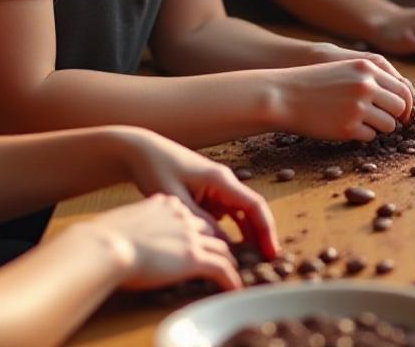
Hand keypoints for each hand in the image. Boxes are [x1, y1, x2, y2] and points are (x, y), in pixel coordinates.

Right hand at [84, 193, 240, 292]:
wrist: (107, 245)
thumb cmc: (105, 237)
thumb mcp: (125, 221)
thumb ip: (138, 224)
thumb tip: (134, 236)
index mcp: (165, 203)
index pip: (190, 215)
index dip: (197, 229)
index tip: (199, 240)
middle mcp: (182, 216)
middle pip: (210, 230)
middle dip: (218, 243)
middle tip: (224, 256)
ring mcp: (190, 236)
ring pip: (222, 248)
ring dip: (230, 261)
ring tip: (234, 272)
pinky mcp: (194, 257)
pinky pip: (222, 269)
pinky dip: (231, 279)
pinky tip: (234, 288)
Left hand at [111, 127, 278, 259]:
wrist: (141, 152)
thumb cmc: (155, 170)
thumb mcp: (175, 198)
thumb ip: (199, 222)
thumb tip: (222, 245)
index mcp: (220, 180)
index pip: (254, 205)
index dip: (265, 230)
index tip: (272, 252)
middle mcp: (224, 182)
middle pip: (252, 210)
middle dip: (262, 235)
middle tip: (269, 262)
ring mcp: (217, 188)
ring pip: (241, 214)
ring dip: (248, 235)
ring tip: (254, 261)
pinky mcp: (208, 194)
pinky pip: (227, 214)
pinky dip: (232, 230)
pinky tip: (233, 249)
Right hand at [270, 58, 414, 141]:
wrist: (284, 95)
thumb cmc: (314, 83)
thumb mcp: (346, 69)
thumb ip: (372, 78)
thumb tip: (402, 98)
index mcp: (367, 68)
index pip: (403, 88)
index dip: (406, 103)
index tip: (403, 113)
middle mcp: (366, 86)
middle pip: (400, 107)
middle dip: (394, 116)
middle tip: (381, 120)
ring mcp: (358, 107)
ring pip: (388, 125)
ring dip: (378, 127)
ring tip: (359, 122)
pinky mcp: (348, 128)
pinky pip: (370, 136)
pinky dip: (362, 135)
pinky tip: (345, 127)